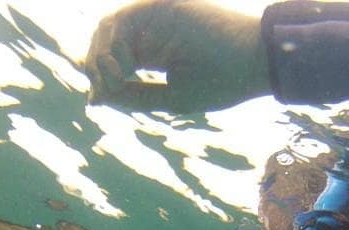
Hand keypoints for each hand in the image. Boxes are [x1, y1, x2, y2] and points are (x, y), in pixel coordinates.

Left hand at [84, 0, 268, 112]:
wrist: (254, 62)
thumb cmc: (220, 83)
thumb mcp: (171, 98)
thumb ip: (134, 96)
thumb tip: (96, 97)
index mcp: (153, 51)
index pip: (113, 60)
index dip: (98, 78)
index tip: (95, 100)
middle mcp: (150, 31)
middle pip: (104, 42)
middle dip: (94, 67)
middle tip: (102, 89)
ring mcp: (154, 17)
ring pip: (108, 28)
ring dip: (100, 55)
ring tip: (114, 78)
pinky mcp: (160, 7)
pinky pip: (122, 19)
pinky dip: (112, 43)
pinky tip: (121, 66)